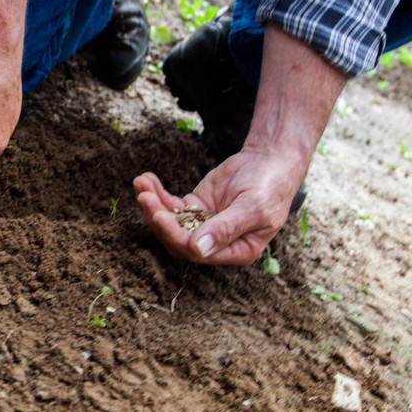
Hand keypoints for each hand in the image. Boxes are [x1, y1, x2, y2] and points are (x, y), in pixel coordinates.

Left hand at [134, 147, 303, 264]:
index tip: (159, 215)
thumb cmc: (270, 186)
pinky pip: (171, 205)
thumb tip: (198, 249)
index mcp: (236, 251)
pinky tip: (145, 179)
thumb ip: (226, 228)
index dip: (175, 236)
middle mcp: (216, 243)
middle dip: (158, 218)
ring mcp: (202, 225)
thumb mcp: (253, 208)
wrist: (271, 160)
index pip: (197, 252)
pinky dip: (157, 194)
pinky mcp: (194, 207)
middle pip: (177, 239)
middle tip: (144, 197)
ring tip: (141, 183)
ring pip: (170, 222)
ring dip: (152, 204)